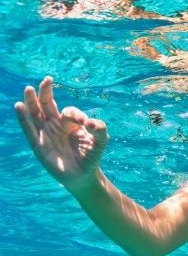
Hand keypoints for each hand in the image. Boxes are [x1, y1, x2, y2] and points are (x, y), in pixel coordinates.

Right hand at [15, 76, 107, 190]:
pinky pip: (29, 130)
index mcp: (70, 122)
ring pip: (36, 114)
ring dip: (31, 101)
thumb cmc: (91, 156)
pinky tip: (19, 106)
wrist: (83, 176)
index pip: (68, 111)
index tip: (85, 124)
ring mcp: (46, 134)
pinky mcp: (38, 145)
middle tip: (47, 80)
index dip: (75, 114)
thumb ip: (101, 130)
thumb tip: (91, 123)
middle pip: (47, 104)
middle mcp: (56, 125)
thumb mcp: (101, 142)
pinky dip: (23, 118)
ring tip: (28, 89)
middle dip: (46, 92)